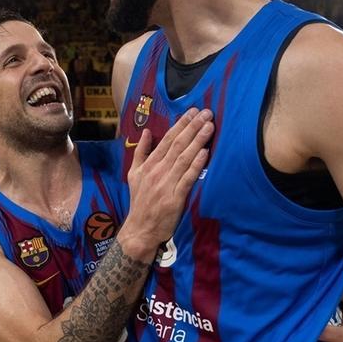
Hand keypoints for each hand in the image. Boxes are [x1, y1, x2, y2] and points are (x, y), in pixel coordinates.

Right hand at [120, 108, 213, 258]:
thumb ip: (140, 153)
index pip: (167, 139)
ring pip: (184, 158)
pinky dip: (196, 165)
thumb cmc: (140, 202)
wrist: (140, 230)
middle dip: (193, 127)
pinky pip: (187, 178)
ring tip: (209, 127)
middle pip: (177, 145)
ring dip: (197, 141)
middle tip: (206, 113)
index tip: (192, 112)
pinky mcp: (175, 198)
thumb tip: (145, 132)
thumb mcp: (133, 175)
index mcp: (149, 164)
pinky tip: (205, 153)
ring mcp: (166, 184)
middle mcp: (157, 171)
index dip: (181, 124)